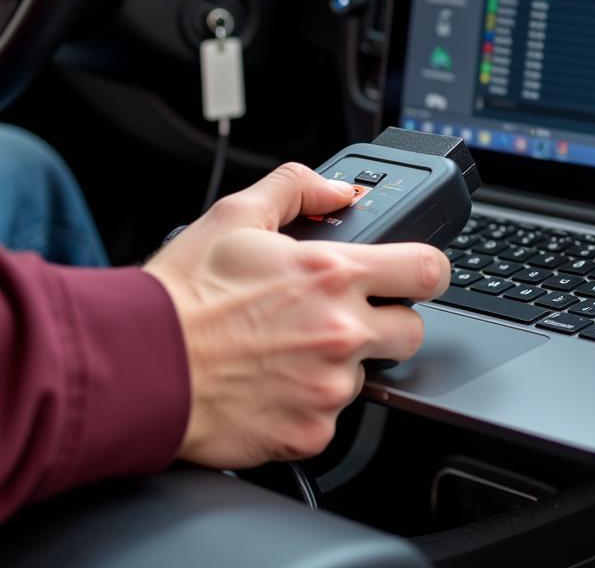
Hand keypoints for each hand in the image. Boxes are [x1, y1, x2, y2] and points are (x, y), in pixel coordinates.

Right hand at [143, 162, 449, 466]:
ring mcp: (329, 386)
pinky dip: (310, 403)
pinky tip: (273, 383)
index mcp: (333, 275)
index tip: (416, 275)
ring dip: (341, 363)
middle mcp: (342, 331)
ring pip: (368, 374)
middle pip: (411, 329)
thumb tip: (336, 191)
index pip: (429, 270)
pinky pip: (332, 416)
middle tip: (344, 316)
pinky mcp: (311, 433)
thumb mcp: (236, 215)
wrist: (138, 367)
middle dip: (388, 320)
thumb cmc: (183, 296)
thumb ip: (296, 189)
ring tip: (288, 350)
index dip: (428, 270)